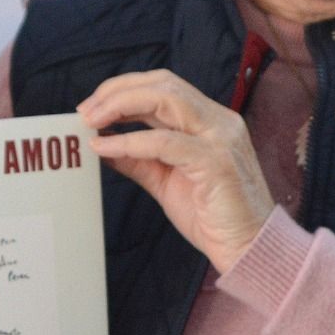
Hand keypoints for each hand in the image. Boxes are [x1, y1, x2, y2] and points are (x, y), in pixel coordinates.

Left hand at [78, 70, 273, 272]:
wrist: (249, 249)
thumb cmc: (211, 217)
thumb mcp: (165, 181)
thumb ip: (137, 159)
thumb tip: (101, 143)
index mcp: (209, 121)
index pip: (164, 86)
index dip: (124, 89)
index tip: (91, 106)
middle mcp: (218, 121)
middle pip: (163, 84)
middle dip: (117, 92)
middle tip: (84, 112)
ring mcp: (220, 139)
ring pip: (166, 100)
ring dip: (121, 106)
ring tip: (91, 122)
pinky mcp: (216, 163)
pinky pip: (164, 142)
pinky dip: (130, 141)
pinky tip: (106, 148)